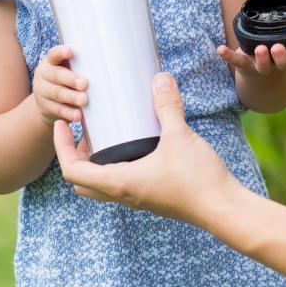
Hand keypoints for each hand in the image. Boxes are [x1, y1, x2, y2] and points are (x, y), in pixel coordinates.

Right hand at [33, 45, 87, 126]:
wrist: (47, 103)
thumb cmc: (65, 81)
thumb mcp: (67, 70)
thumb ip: (80, 66)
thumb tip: (107, 64)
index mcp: (50, 62)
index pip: (53, 54)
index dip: (61, 52)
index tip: (70, 52)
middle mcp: (44, 75)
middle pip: (55, 75)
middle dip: (70, 79)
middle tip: (84, 83)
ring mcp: (42, 92)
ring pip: (57, 93)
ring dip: (71, 97)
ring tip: (83, 99)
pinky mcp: (45, 107)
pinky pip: (58, 109)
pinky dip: (69, 113)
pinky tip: (78, 115)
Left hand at [54, 73, 240, 222]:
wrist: (223, 208)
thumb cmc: (198, 179)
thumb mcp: (180, 136)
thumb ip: (168, 106)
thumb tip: (160, 78)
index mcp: (119, 183)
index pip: (73, 170)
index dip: (61, 147)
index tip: (64, 124)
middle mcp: (123, 194)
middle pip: (83, 181)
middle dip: (76, 155)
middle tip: (84, 130)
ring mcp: (138, 197)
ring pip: (102, 184)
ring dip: (96, 162)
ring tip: (107, 134)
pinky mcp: (152, 195)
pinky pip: (122, 183)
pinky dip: (116, 165)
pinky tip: (135, 144)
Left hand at [216, 42, 285, 77]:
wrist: (265, 73)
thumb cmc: (277, 41)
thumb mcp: (284, 27)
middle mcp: (278, 62)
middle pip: (282, 62)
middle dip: (280, 56)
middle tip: (278, 47)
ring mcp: (261, 66)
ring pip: (263, 65)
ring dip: (262, 58)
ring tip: (260, 49)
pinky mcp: (245, 65)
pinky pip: (237, 61)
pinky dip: (228, 56)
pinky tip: (221, 49)